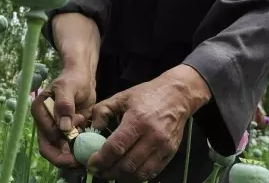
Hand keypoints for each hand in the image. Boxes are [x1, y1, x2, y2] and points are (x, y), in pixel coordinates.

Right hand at [31, 69, 95, 167]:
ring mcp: (55, 131)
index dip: (62, 141)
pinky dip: (79, 154)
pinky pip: (70, 150)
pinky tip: (90, 153)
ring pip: (60, 154)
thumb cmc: (73, 80)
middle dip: (65, 160)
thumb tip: (63, 127)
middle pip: (50, 150)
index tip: (79, 130)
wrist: (82, 80)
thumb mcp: (67, 87)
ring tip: (88, 160)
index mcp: (40, 112)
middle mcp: (45, 124)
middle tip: (82, 163)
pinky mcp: (66, 135)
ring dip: (73, 159)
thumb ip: (64, 104)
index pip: (47, 136)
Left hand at [86, 65, 210, 181]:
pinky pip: (152, 172)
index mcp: (137, 120)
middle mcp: (152, 136)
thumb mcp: (121, 97)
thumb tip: (91, 129)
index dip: (101, 159)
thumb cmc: (146, 95)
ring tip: (110, 175)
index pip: (116, 147)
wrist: (177, 96)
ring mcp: (163, 147)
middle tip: (98, 172)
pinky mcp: (170, 153)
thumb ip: (102, 111)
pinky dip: (137, 177)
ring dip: (122, 178)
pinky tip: (126, 174)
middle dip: (109, 172)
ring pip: (140, 172)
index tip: (91, 164)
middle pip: (127, 164)